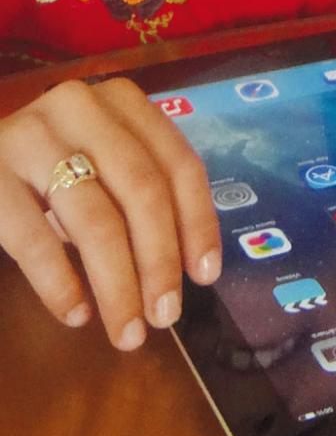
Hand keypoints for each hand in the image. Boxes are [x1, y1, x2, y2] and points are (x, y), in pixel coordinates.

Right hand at [0, 78, 220, 349]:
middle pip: (143, 192)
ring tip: (127, 332)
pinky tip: (76, 314)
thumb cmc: (55, 172)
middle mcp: (82, 106)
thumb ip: (148, 202)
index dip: (199, 225)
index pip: (180, 166)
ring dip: (118, 285)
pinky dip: (59, 283)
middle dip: (160, 263)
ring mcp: (29, 133)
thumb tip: (195, 270)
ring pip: (95, 219)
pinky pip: (32, 236)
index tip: (206, 277)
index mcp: (125, 104)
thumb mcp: (109, 173)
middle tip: (165, 316)